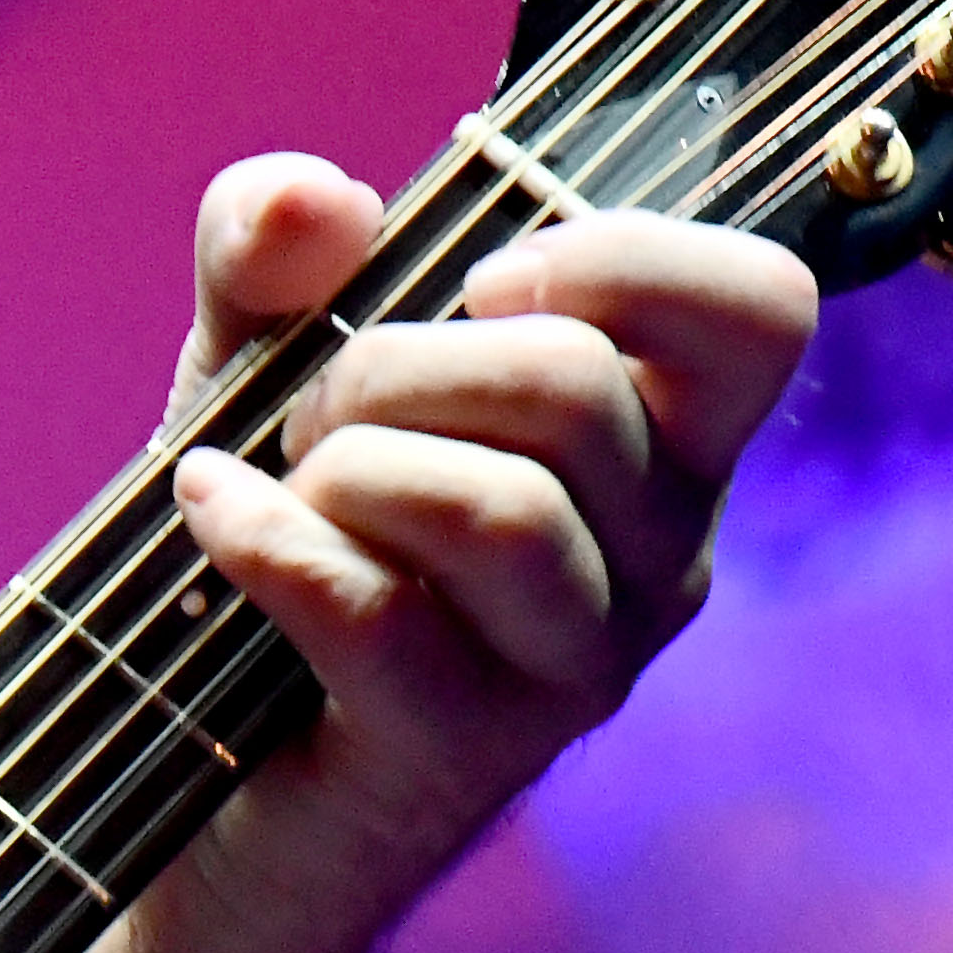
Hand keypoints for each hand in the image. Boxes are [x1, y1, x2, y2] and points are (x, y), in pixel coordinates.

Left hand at [160, 157, 813, 868]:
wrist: (192, 755)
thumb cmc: (280, 528)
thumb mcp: (263, 357)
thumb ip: (274, 253)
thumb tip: (309, 197)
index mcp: (660, 437)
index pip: (761, 314)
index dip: (627, 260)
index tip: (480, 280)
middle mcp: (654, 553)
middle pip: (576, 391)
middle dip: (395, 366)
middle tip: (314, 416)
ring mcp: (576, 666)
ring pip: (502, 512)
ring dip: (347, 469)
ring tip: (284, 488)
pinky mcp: (467, 753)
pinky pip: (382, 613)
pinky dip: (269, 541)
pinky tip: (213, 514)